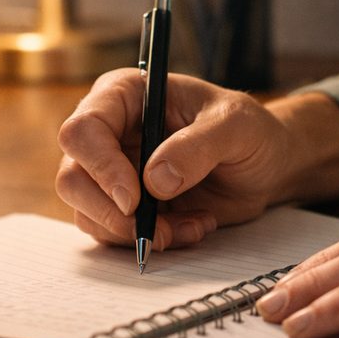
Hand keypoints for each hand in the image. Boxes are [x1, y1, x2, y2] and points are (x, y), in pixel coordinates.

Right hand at [56, 69, 293, 249]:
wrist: (266, 166)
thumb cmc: (250, 131)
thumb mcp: (236, 126)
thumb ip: (198, 145)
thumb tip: (154, 180)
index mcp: (124, 96)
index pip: (82, 130)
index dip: (100, 167)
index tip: (135, 198)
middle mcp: (109, 134)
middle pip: (72, 178)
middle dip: (112, 213)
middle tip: (157, 229)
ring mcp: (112, 173)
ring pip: (87, 213)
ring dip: (137, 232)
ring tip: (191, 225)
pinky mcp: (124, 207)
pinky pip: (114, 235)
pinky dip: (153, 241)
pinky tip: (191, 227)